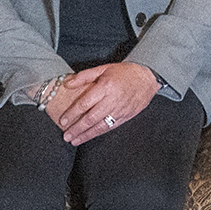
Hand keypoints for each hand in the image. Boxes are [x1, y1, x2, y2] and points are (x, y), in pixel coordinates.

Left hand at [45, 61, 160, 145]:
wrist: (147, 78)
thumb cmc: (124, 73)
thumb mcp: (103, 68)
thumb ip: (84, 76)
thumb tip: (67, 84)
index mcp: (105, 87)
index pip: (85, 103)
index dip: (73, 113)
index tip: (63, 120)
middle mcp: (112, 100)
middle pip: (91, 118)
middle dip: (77, 128)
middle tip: (66, 135)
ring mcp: (119, 110)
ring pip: (100, 126)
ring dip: (86, 135)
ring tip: (75, 140)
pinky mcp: (125, 116)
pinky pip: (109, 127)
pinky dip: (98, 133)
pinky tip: (89, 137)